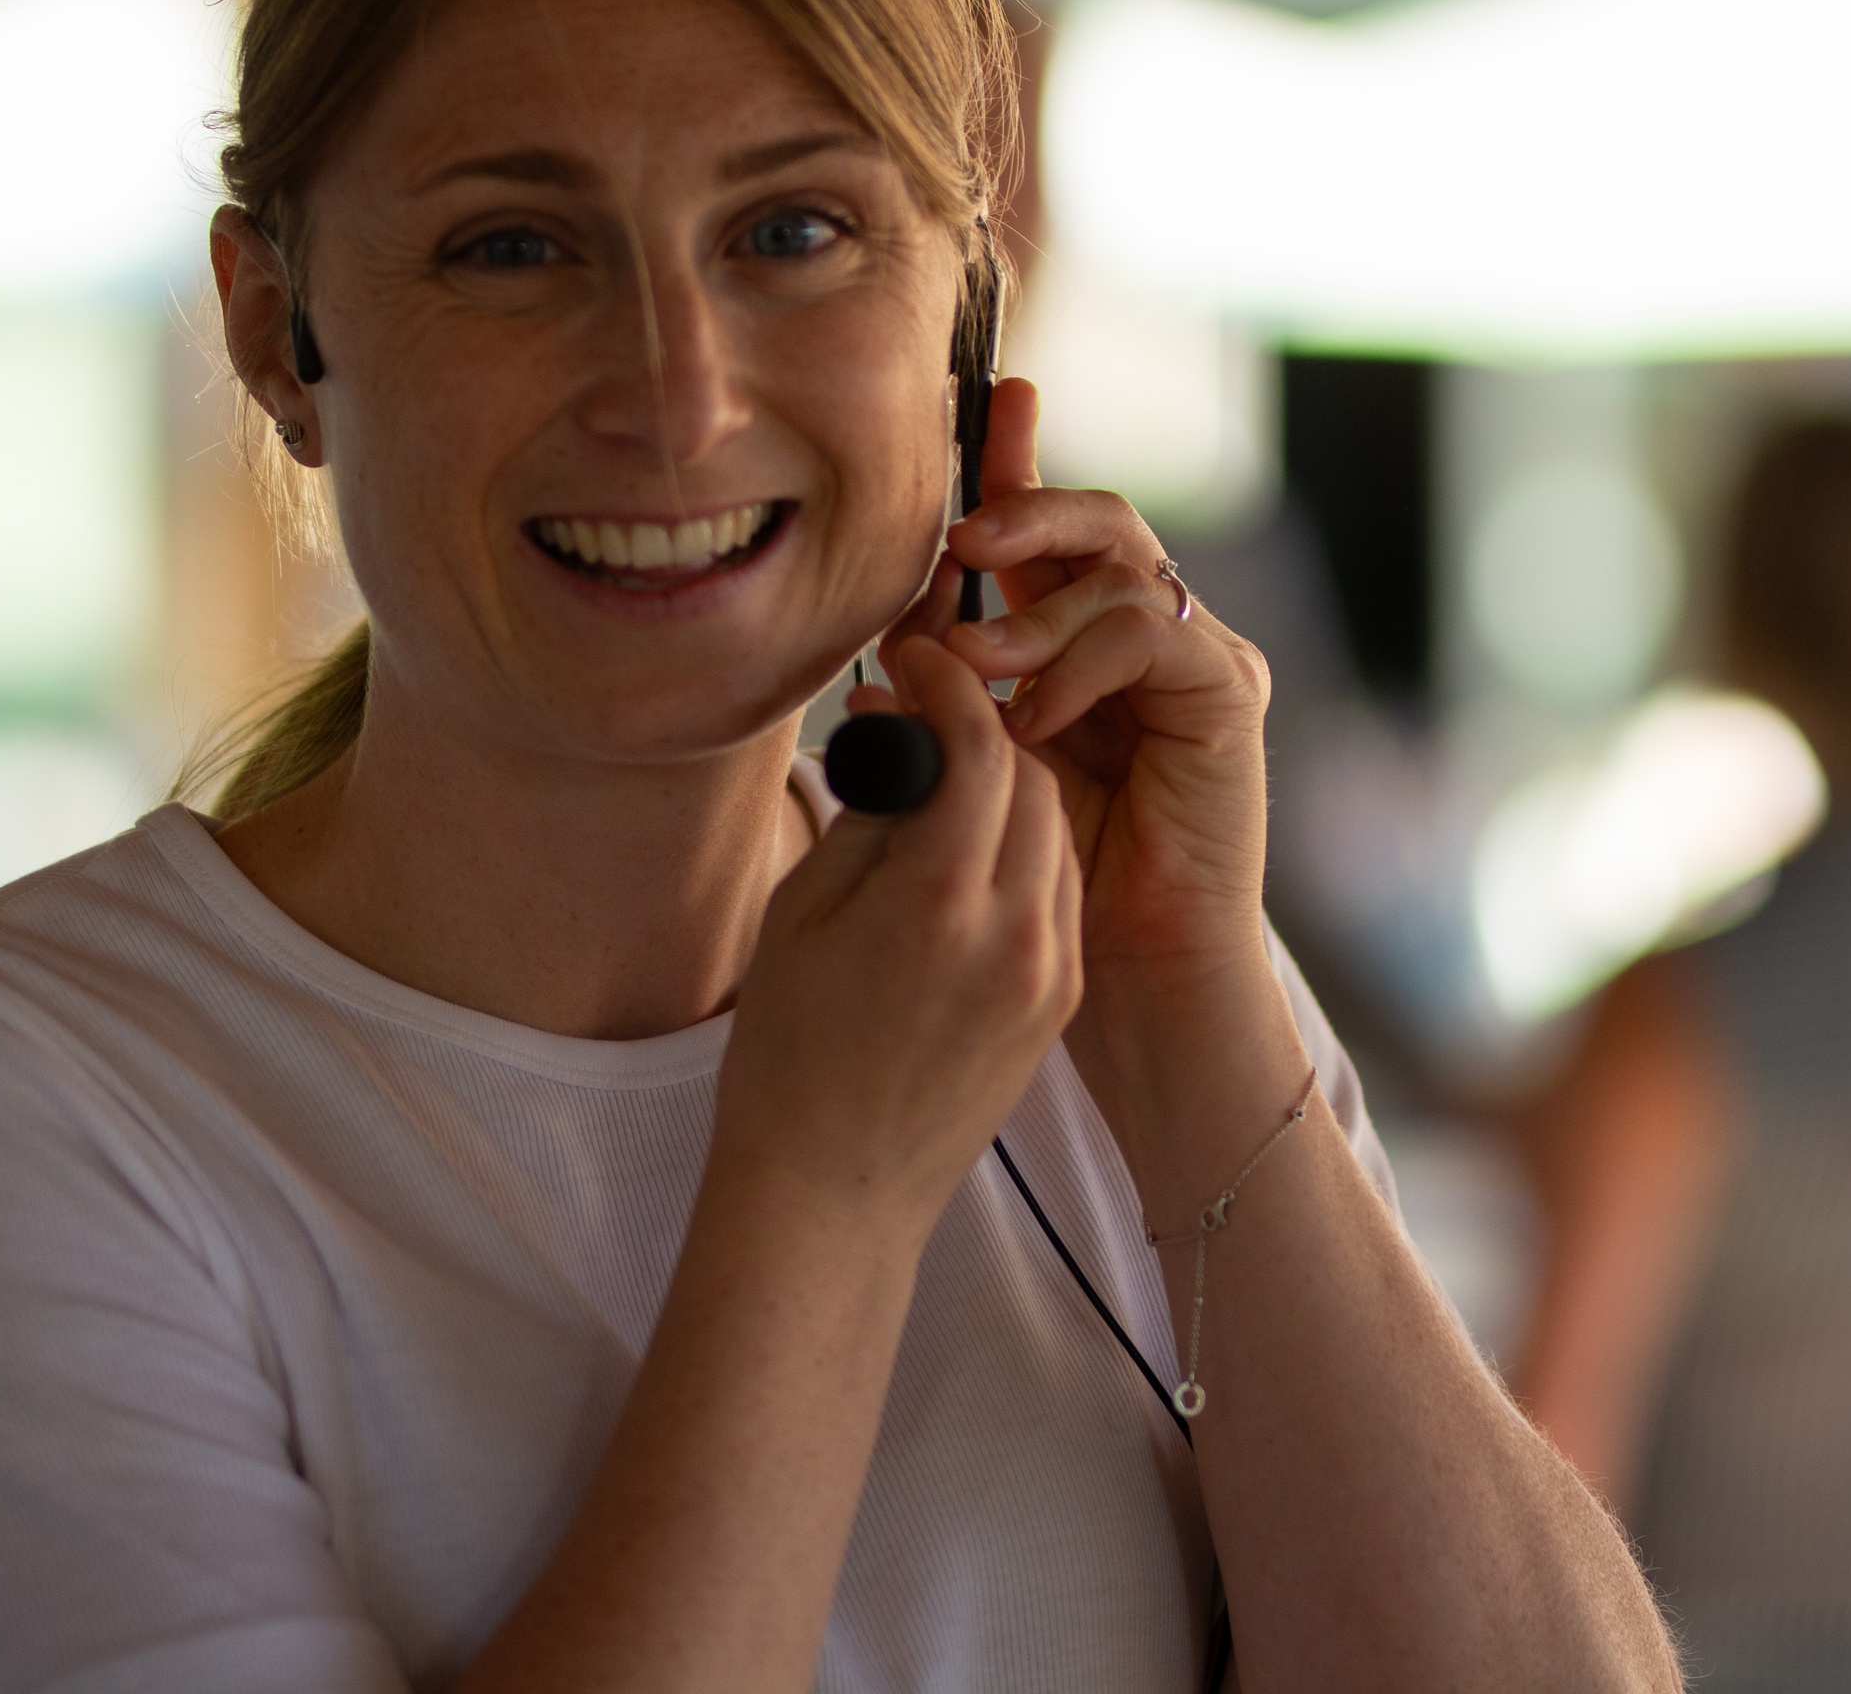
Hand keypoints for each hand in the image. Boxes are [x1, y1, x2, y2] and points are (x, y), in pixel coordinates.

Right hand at [715, 633, 1081, 1239]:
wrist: (835, 1192)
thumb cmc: (790, 1054)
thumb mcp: (805, 913)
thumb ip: (870, 810)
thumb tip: (900, 725)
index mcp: (942, 903)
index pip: (981, 744)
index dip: (949, 684)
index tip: (913, 657)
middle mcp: (1017, 933)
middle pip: (1030, 778)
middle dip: (982, 729)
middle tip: (924, 708)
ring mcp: (1050, 973)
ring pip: (1052, 831)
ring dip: (1006, 787)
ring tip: (942, 780)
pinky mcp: (1060, 1003)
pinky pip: (1054, 891)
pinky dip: (1019, 850)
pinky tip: (964, 855)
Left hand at [878, 378, 1274, 1028]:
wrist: (1130, 978)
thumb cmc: (1048, 884)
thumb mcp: (975, 774)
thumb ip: (944, 708)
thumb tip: (882, 662)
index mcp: (1079, 639)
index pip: (1046, 532)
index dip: (1015, 462)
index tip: (983, 399)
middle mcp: (1147, 634)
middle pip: (1097, 520)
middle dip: (1025, 508)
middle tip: (961, 541)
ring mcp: (1195, 658)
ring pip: (1120, 569)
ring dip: (1034, 612)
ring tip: (976, 671)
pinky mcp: (1226, 697)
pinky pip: (1152, 633)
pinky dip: (1083, 662)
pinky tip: (1038, 719)